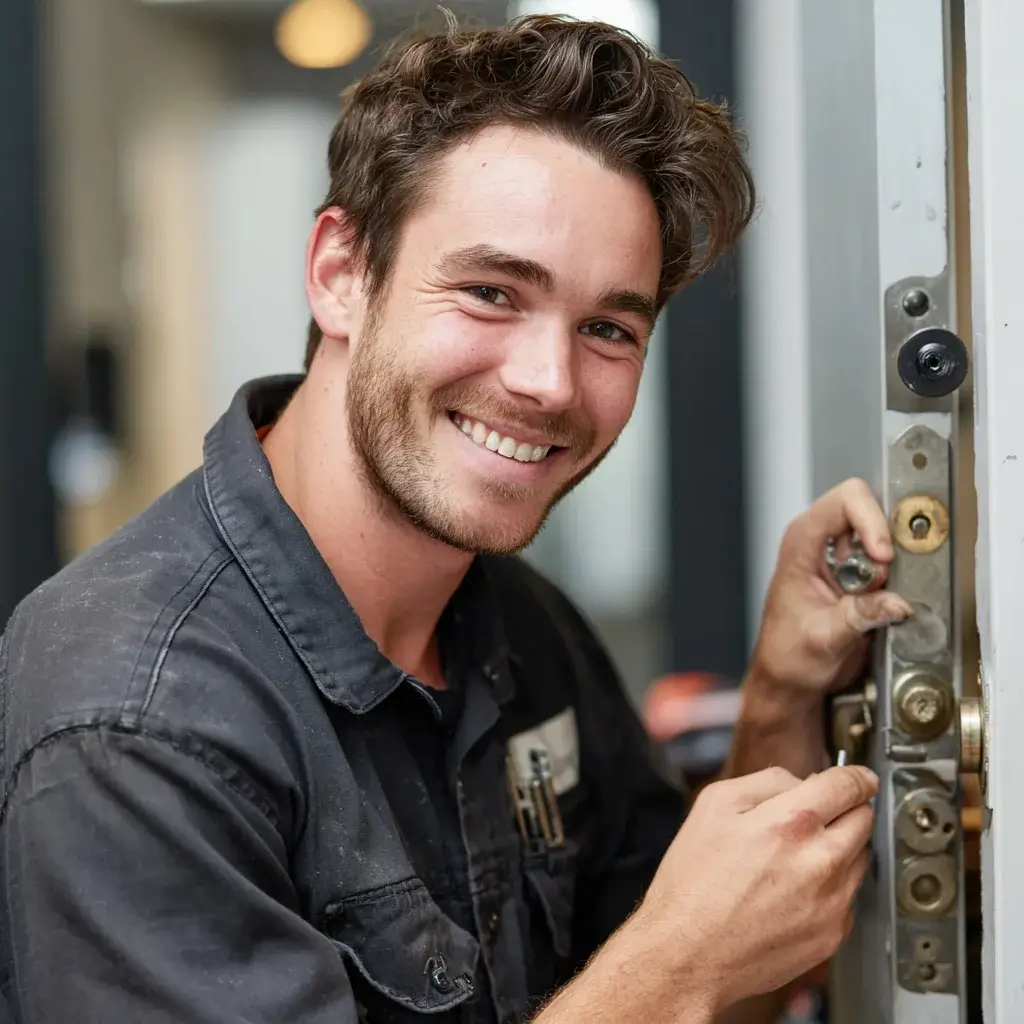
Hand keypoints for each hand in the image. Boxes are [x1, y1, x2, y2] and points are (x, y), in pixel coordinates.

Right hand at [632, 764, 876, 1011]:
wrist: (687, 953)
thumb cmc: (693, 881)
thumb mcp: (714, 805)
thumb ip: (766, 782)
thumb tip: (804, 782)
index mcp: (791, 822)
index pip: (848, 785)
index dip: (856, 775)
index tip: (859, 777)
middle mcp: (821, 862)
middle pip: (864, 820)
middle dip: (846, 810)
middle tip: (818, 815)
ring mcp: (832, 902)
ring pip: (859, 858)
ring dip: (839, 848)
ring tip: (792, 858)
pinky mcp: (833, 935)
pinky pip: (847, 897)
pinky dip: (830, 887)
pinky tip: (791, 890)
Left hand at [752, 478, 913, 696]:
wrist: (787, 676)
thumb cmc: (788, 655)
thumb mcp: (826, 638)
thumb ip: (861, 616)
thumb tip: (897, 602)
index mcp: (800, 544)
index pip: (843, 502)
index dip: (871, 521)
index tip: (883, 557)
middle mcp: (816, 540)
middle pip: (865, 507)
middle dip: (884, 539)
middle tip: (885, 576)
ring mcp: (835, 553)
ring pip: (878, 531)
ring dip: (888, 561)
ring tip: (875, 594)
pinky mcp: (852, 570)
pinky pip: (883, 558)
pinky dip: (891, 575)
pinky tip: (878, 599)